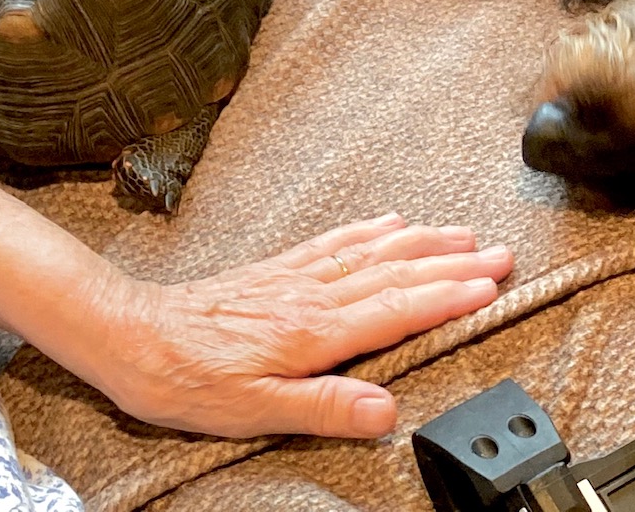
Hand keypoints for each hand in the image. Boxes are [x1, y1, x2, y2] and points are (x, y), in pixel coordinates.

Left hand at [90, 214, 512, 437]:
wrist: (134, 336)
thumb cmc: (189, 380)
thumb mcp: (255, 411)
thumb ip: (325, 409)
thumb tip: (385, 412)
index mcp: (316, 330)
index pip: (399, 309)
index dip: (449, 296)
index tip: (490, 286)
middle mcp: (315, 294)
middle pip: (399, 271)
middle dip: (454, 262)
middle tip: (500, 253)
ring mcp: (300, 276)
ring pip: (376, 251)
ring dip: (425, 241)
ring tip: (464, 233)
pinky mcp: (281, 269)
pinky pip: (338, 241)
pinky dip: (373, 230)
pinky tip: (390, 222)